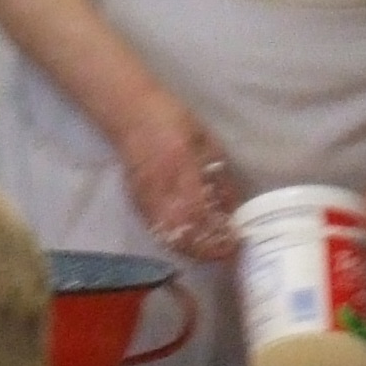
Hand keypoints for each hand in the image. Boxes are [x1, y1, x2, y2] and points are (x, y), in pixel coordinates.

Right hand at [118, 103, 241, 261]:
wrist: (130, 112)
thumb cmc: (173, 120)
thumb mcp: (206, 144)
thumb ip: (219, 177)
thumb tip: (232, 210)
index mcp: (182, 168)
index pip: (199, 214)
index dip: (217, 235)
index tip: (235, 242)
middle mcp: (161, 187)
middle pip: (181, 234)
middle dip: (206, 250)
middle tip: (226, 253)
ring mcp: (145, 196)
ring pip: (167, 236)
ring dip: (190, 249)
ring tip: (211, 251)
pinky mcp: (136, 200)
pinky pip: (156, 229)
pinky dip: (175, 240)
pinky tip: (189, 240)